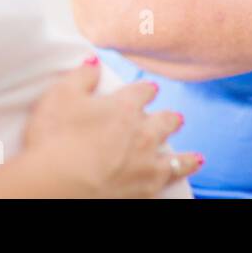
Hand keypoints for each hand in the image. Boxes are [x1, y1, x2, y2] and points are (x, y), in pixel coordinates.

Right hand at [22, 59, 201, 198]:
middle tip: (176, 118)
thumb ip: (82, 75)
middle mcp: (142, 134)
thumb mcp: (61, 95)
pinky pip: (169, 183)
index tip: (151, 90)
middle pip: (163, 123)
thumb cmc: (55, 137)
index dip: (146, 90)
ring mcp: (146, 165)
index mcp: (124, 107)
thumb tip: (93, 61)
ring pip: (174, 158)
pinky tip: (181, 181)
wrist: (58, 183)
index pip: (141, 93)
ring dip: (184, 156)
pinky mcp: (144, 191)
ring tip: (196, 157)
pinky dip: (178, 179)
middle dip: (169, 119)